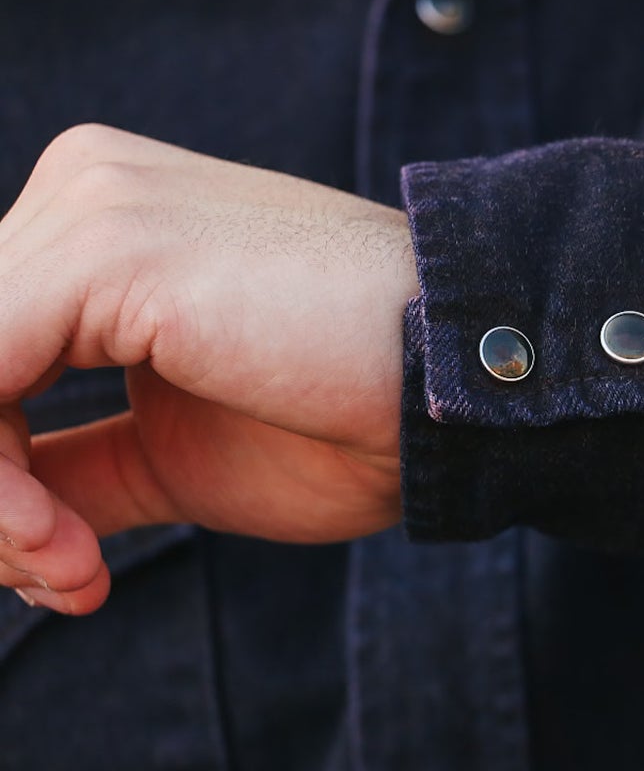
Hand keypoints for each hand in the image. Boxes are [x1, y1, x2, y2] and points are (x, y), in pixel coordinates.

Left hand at [0, 124, 417, 613]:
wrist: (470, 385)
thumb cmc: (360, 417)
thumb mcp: (176, 452)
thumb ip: (69, 461)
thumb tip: (0, 519)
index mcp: (101, 226)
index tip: (62, 568)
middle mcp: (83, 192)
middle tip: (57, 577)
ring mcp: (91, 207)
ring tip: (67, 568)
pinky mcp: (108, 245)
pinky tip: (68, 546)